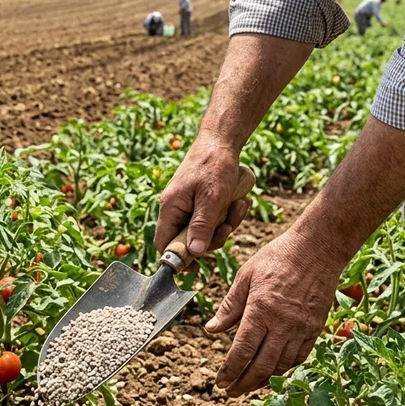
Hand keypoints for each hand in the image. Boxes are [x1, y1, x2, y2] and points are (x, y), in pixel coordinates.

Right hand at [156, 133, 251, 255]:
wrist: (222, 140)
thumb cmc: (214, 165)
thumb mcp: (212, 197)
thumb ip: (202, 225)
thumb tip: (194, 253)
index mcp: (170, 208)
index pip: (164, 243)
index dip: (178, 257)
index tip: (199, 265)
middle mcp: (176, 209)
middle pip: (189, 240)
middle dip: (213, 238)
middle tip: (228, 226)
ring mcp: (189, 206)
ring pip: (205, 231)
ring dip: (225, 224)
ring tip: (239, 205)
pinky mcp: (202, 203)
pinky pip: (214, 220)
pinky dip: (228, 215)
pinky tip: (240, 202)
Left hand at [209, 229, 344, 395]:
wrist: (317, 250)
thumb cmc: (277, 258)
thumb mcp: (245, 276)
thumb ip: (229, 306)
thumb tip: (212, 330)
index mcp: (261, 311)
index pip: (242, 351)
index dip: (230, 371)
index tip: (220, 382)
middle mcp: (283, 324)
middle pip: (261, 366)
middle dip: (244, 383)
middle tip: (230, 392)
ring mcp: (302, 329)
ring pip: (281, 365)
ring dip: (263, 380)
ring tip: (248, 385)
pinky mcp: (315, 328)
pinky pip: (300, 357)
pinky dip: (284, 368)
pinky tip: (273, 371)